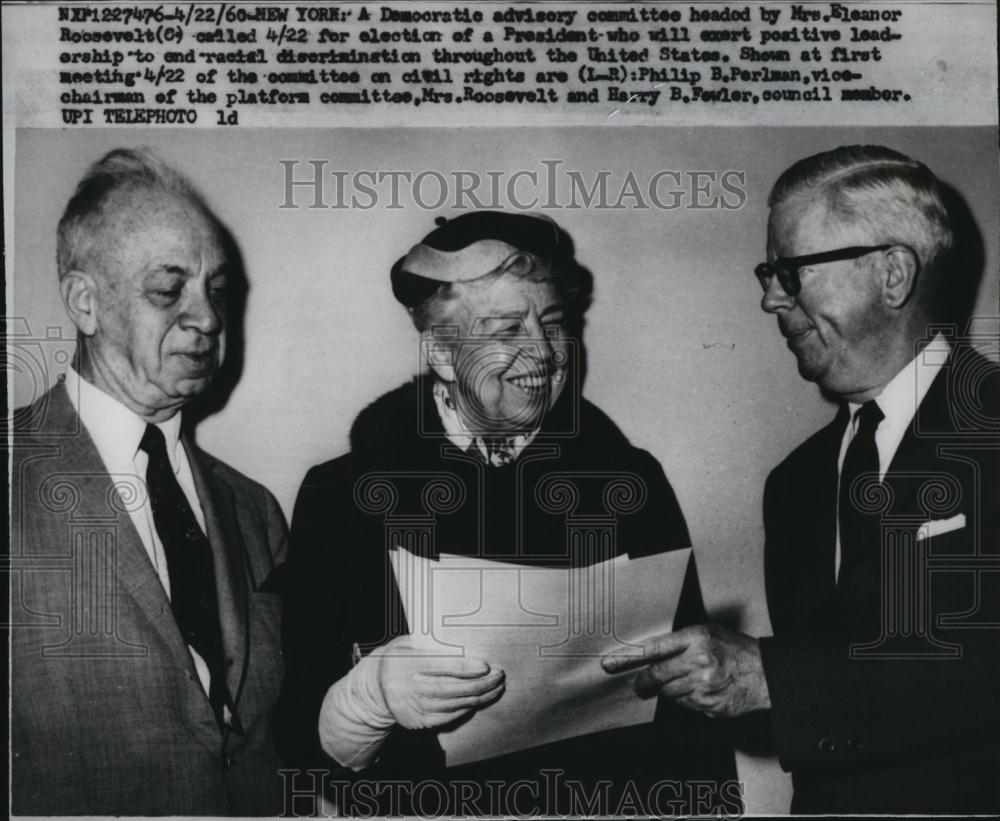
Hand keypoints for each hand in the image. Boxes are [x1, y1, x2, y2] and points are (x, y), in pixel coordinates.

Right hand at [377, 637, 504, 729]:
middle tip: (499, 676)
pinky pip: (448, 717)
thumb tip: (464, 645)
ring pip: (454, 704)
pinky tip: (478, 700)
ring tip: (496, 687)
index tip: (486, 666)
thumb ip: (432, 644)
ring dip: (479, 697)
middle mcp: (408, 688)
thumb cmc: (399, 658)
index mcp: (405, 663)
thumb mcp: (408, 643)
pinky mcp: (417, 722)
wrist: (375, 688)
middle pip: (451, 688)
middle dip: (480, 683)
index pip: (438, 665)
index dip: (464, 667)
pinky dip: (466, 708)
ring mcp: (413, 708)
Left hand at [601, 624, 769, 717]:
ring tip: (682, 682)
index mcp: (697, 639)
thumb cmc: (734, 650)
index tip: (610, 663)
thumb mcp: (708, 632)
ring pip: (668, 692)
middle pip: (656, 675)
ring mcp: (703, 687)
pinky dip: (684, 700)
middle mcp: (698, 662)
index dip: (628, 657)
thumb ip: (680, 641)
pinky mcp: (708, 706)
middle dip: (643, 681)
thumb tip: (648, 654)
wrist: (764, 674)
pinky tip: (698, 691)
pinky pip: (683, 705)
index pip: (654, 648)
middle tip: (638, 684)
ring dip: (667, 689)